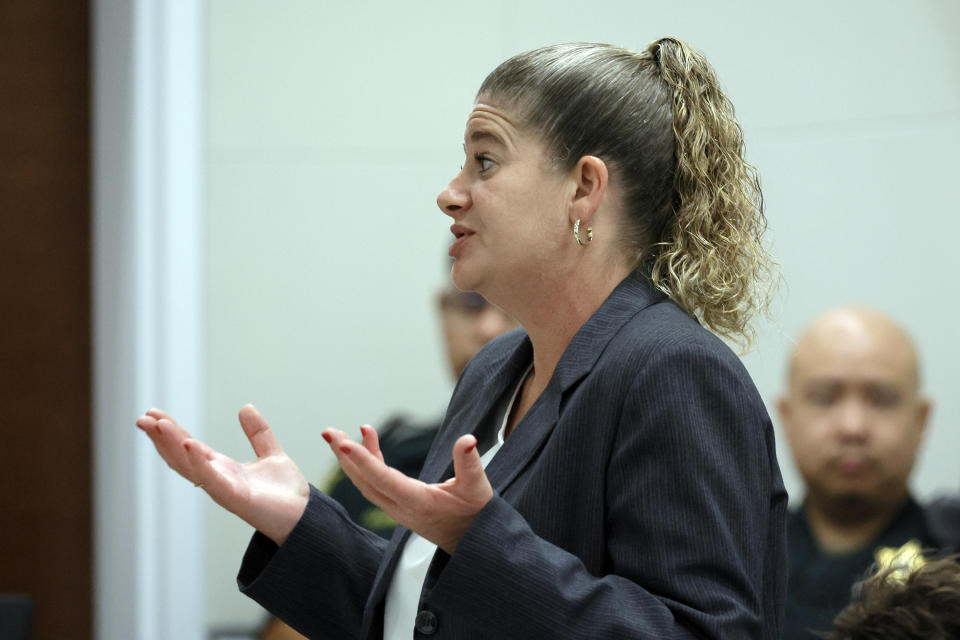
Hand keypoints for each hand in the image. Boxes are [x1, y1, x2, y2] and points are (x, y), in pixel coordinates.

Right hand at [135, 405, 308, 545]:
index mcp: (223, 469)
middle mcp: (218, 480)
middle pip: (182, 457)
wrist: (306, 517)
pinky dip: (200, 463)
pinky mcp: (238, 499)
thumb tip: (245, 407)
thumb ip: (258, 433)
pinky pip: (214, 480)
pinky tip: (189, 444)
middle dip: (162, 439)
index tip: (154, 414)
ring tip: (158, 425)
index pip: (189, 448)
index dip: (172, 432)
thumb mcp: (271, 455)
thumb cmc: (287, 493)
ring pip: (191, 467)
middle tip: (142, 418)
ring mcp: (225, 490)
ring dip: (173, 446)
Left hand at [324, 426, 492, 553]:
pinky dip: (366, 463)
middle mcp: (400, 508)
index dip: (363, 460)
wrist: (471, 542)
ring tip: (338, 434)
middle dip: (344, 456)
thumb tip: (467, 440)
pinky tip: (367, 444)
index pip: (383, 479)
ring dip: (349, 459)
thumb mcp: (477, 488)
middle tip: (329, 432)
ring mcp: (395, 509)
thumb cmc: (475, 515)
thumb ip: (470, 463)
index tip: (344, 443)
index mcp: (418, 502)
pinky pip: (374, 484)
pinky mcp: (396, 506)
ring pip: (365, 483)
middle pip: (364, 481)